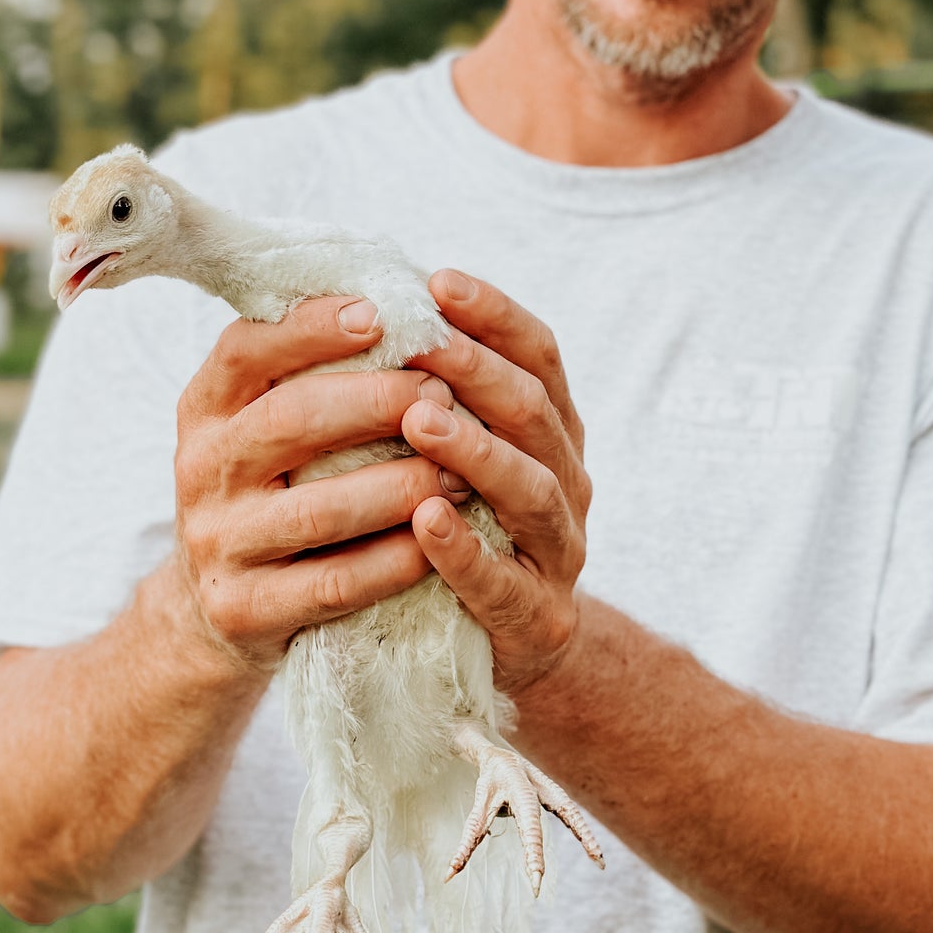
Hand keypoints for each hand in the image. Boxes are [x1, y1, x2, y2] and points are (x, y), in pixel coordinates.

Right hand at [171, 297, 463, 668]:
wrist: (217, 608)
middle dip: (376, 401)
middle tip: (443, 396)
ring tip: (459, 472)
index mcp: (204, 409)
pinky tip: (436, 540)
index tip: (381, 313)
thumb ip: (303, 370)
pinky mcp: (244, 609)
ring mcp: (218, 543)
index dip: (312, 328)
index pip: (246, 349)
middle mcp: (200, 469)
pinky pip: (334, 584)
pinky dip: (394, 560)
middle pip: (289, 420)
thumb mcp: (260, 424)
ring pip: (319, 509)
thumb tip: (389, 299)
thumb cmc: (269, 490)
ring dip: (399, 486)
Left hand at [400, 269, 590, 695]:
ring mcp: (559, 553)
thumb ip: (432, 389)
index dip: (495, 315)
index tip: (438, 282)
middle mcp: (567, 482)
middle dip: (479, 371)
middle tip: (421, 341)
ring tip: (419, 421)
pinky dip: (465, 551)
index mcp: (550, 432)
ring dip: (475, 451)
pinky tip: (427, 521)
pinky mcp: (536, 620)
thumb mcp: (454, 453)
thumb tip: (365, 302)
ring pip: (530, 490)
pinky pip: (502, 582)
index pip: (540, 356)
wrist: (495, 651)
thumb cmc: (454, 526)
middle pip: (536, 413)